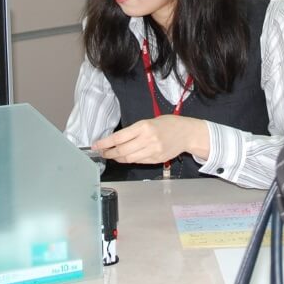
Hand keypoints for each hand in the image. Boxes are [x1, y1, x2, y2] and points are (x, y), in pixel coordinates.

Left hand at [93, 115, 209, 164]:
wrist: (187, 133)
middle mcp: (147, 139)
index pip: (119, 137)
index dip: (105, 143)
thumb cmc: (168, 124)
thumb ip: (135, 131)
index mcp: (144, 127)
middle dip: (108, 153)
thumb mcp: (150, 121)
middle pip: (122, 150)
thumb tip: (117, 141)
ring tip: (111, 155)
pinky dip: (129, 160)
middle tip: (102, 152)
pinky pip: (138, 161)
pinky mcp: (156, 159)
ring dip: (117, 158)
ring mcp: (152, 151)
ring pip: (128, 158)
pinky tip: (125, 157)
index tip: (96, 145)